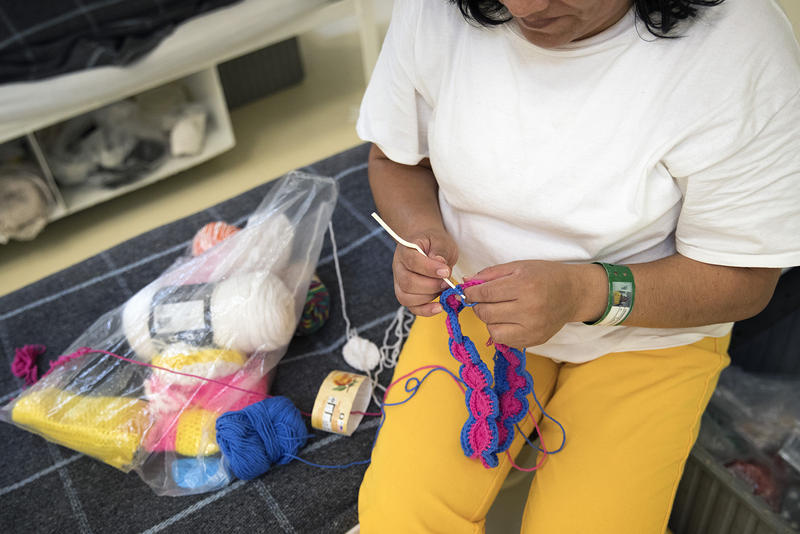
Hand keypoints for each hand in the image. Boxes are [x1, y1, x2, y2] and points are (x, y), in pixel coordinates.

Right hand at [392, 228, 458, 315]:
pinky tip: (438, 307)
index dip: (429, 269)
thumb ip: (440, 251)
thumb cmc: (434, 243)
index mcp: (406, 250)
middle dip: (431, 286)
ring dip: (429, 298)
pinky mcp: (406, 294)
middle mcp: (398, 267)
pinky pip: (411, 307)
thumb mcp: (441, 241)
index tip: (446, 272)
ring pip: (407, 297)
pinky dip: (425, 310)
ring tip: (443, 290)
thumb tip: (440, 264)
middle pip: (408, 282)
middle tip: (447, 283)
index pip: (413, 261)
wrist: (426, 245)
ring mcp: (399, 282)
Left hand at [463, 260, 605, 347]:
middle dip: (479, 305)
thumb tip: (466, 281)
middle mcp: (529, 309)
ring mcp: (532, 328)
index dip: (471, 293)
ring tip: (499, 309)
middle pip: (486, 313)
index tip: (468, 291)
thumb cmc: (545, 276)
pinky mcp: (534, 340)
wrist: (573, 293)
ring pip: (492, 330)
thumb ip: (490, 274)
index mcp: (524, 285)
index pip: (485, 293)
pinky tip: (508, 320)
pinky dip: (500, 330)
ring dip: (490, 319)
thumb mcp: (518, 266)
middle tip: (484, 299)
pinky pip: (504, 340)